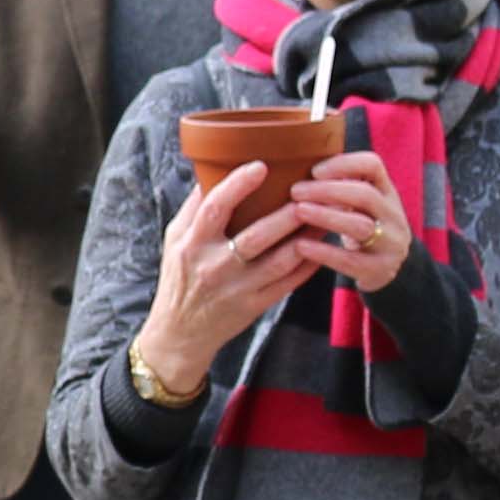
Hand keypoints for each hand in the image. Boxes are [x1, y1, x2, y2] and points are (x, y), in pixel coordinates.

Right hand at [136, 161, 315, 398]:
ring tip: (326, 213)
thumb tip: (213, 167)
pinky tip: (322, 244)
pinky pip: (289, 282)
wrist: (179, 333)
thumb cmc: (179, 278)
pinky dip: (309, 263)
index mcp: (192, 245)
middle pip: (256, 236)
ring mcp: (238, 288)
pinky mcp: (255, 306)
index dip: (237, 186)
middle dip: (287, 213)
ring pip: (280, 260)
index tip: (261, 166)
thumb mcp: (174, 241)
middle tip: (311, 190)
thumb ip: (194, 207)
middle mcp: (214, 267)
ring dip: (307, 236)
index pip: (214, 209)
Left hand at [291, 153, 416, 296]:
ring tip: (298, 211)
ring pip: (360, 225)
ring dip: (326, 216)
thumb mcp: (359, 204)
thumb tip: (294, 159)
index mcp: (386, 192)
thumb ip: (340, 184)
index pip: (373, 165)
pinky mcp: (380, 269)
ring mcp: (390, 243)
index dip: (344, 163)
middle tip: (295, 190)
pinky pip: (351, 260)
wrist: (384, 270)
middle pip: (365, 194)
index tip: (315, 170)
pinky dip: (324, 251)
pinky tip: (301, 245)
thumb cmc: (359, 228)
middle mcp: (393, 215)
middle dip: (328, 190)